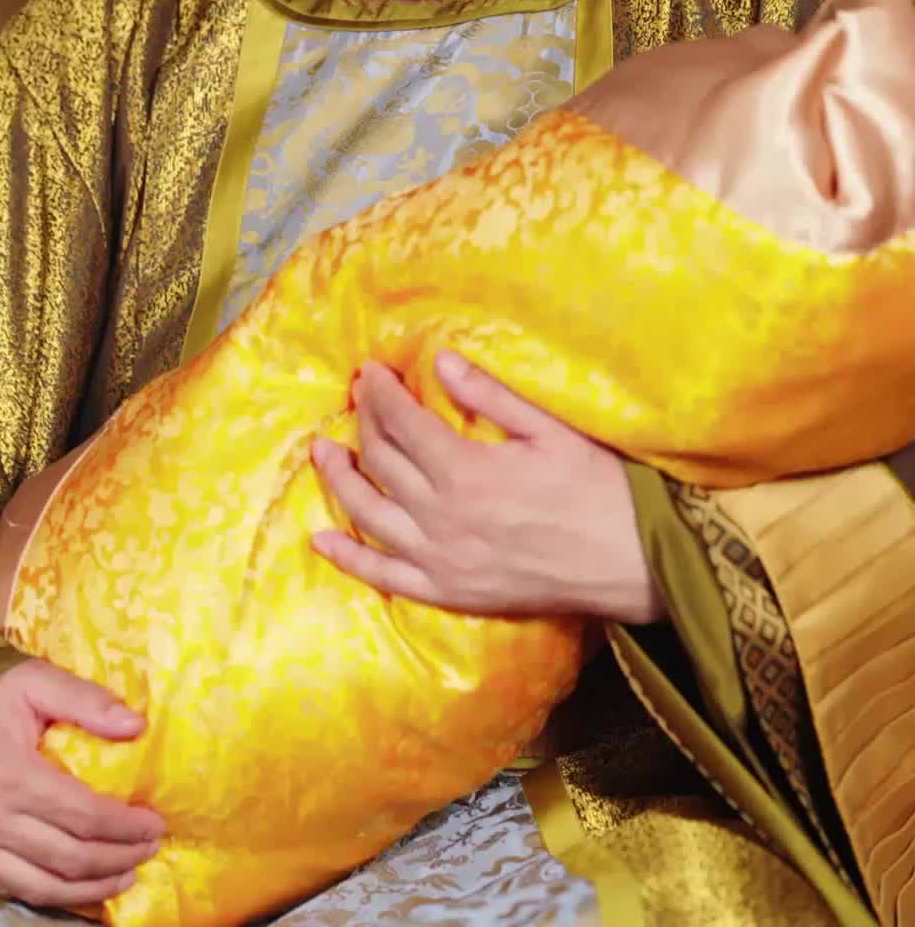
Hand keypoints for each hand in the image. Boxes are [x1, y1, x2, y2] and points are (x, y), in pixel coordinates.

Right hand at [0, 658, 164, 910]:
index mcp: (11, 773)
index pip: (84, 815)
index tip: (155, 823)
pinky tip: (73, 887)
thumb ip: (85, 701)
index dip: (125, 826)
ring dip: (88, 889)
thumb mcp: (32, 679)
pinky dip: (46, 894)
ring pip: (40, 885)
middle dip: (117, 858)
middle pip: (68, 857)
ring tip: (123, 878)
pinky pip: (4, 888)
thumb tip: (138, 726)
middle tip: (149, 850)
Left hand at [311, 352, 663, 623]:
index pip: (402, 423)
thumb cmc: (599, 489)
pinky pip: (384, 577)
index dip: (380, 393)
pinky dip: (349, 557)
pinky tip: (322, 540)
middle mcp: (441, 518)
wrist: (633, 563)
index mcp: (466, 471)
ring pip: (369, 516)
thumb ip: (490, 396)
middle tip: (356, 398)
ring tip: (323, 451)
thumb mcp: (549, 430)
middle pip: (381, 462)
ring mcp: (441, 561)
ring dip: (339, 480)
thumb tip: (440, 361)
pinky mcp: (448, 593)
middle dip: (362, 423)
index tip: (370, 370)